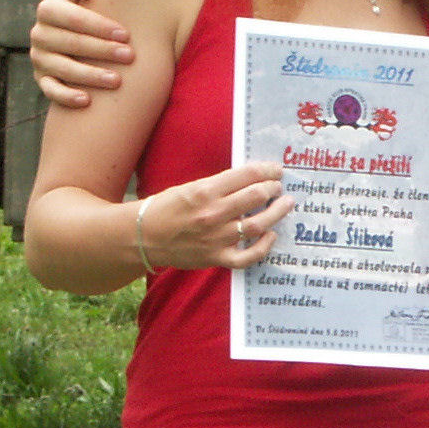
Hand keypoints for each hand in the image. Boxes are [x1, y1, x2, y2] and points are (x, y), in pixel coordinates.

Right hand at [29, 0, 132, 106]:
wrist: (71, 29)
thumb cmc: (84, 4)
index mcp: (48, 9)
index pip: (71, 17)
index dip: (98, 26)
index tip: (126, 34)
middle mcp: (40, 33)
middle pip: (71, 43)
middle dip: (102, 50)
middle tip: (130, 56)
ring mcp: (39, 57)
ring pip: (63, 68)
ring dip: (90, 75)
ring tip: (117, 80)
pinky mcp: (42, 78)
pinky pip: (51, 90)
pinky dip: (66, 96)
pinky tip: (87, 101)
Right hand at [140, 163, 293, 269]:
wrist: (143, 236)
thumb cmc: (165, 208)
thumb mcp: (190, 187)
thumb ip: (218, 185)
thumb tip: (249, 180)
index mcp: (205, 190)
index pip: (246, 175)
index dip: (266, 170)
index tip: (275, 169)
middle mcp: (213, 213)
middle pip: (256, 196)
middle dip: (273, 188)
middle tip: (279, 186)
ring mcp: (216, 237)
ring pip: (258, 224)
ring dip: (277, 212)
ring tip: (286, 204)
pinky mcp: (216, 258)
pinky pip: (247, 256)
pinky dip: (263, 247)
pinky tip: (270, 236)